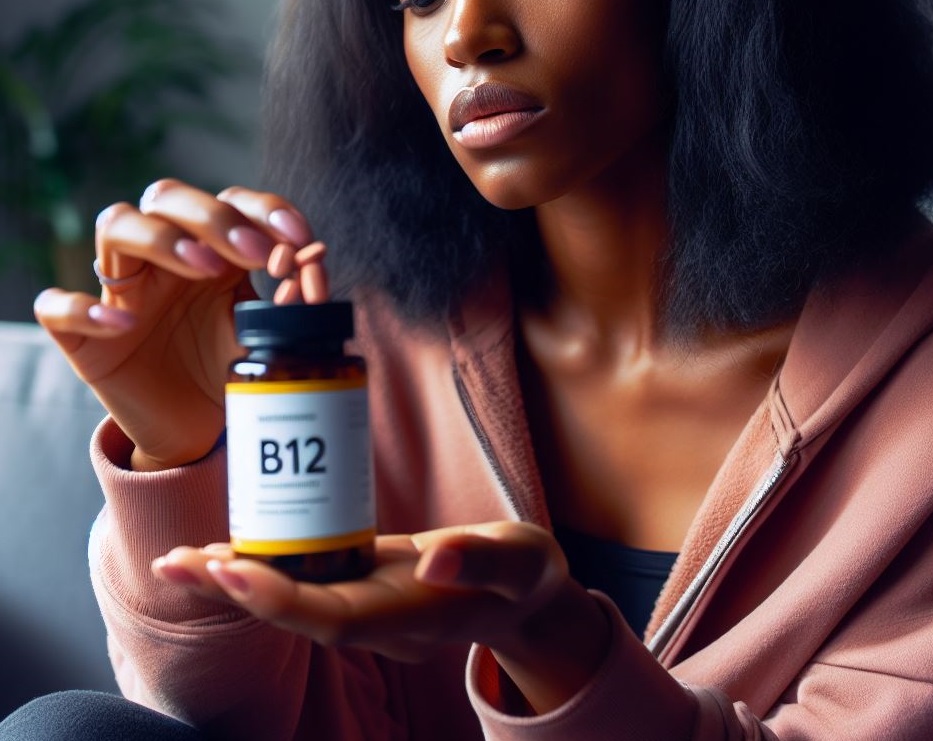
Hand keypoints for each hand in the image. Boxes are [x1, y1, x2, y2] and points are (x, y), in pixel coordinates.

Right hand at [33, 179, 313, 469]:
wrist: (197, 432)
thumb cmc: (229, 369)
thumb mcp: (267, 337)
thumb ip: (290, 306)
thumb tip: (314, 265)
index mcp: (213, 247)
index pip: (230, 201)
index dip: (265, 209)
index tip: (300, 237)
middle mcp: (164, 257)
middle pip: (169, 197)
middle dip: (215, 216)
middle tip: (255, 254)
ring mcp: (122, 290)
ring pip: (115, 225)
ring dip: (161, 238)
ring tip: (205, 267)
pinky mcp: (83, 336)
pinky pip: (57, 307)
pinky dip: (83, 308)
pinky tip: (125, 324)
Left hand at [153, 521, 611, 714]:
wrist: (522, 596)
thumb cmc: (525, 575)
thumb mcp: (519, 559)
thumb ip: (481, 559)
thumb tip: (432, 557)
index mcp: (413, 615)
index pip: (334, 618)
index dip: (279, 600)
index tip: (231, 571)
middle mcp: (379, 618)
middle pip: (294, 615)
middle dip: (233, 591)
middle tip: (175, 563)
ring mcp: (368, 602)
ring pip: (291, 599)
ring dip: (234, 580)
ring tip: (179, 559)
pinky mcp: (363, 578)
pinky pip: (304, 577)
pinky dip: (264, 563)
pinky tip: (229, 548)